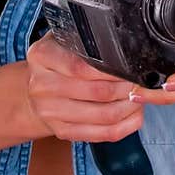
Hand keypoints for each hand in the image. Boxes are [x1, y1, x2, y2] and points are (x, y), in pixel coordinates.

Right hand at [25, 32, 167, 142]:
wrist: (35, 89)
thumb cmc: (56, 60)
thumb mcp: (62, 39)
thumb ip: (84, 40)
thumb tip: (123, 47)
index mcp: (42, 56)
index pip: (81, 66)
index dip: (112, 70)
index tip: (130, 68)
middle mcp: (41, 86)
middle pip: (97, 92)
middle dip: (126, 88)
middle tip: (140, 82)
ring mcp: (50, 112)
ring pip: (104, 116)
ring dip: (129, 107)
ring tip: (139, 97)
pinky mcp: (62, 132)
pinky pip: (102, 134)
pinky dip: (125, 126)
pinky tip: (133, 115)